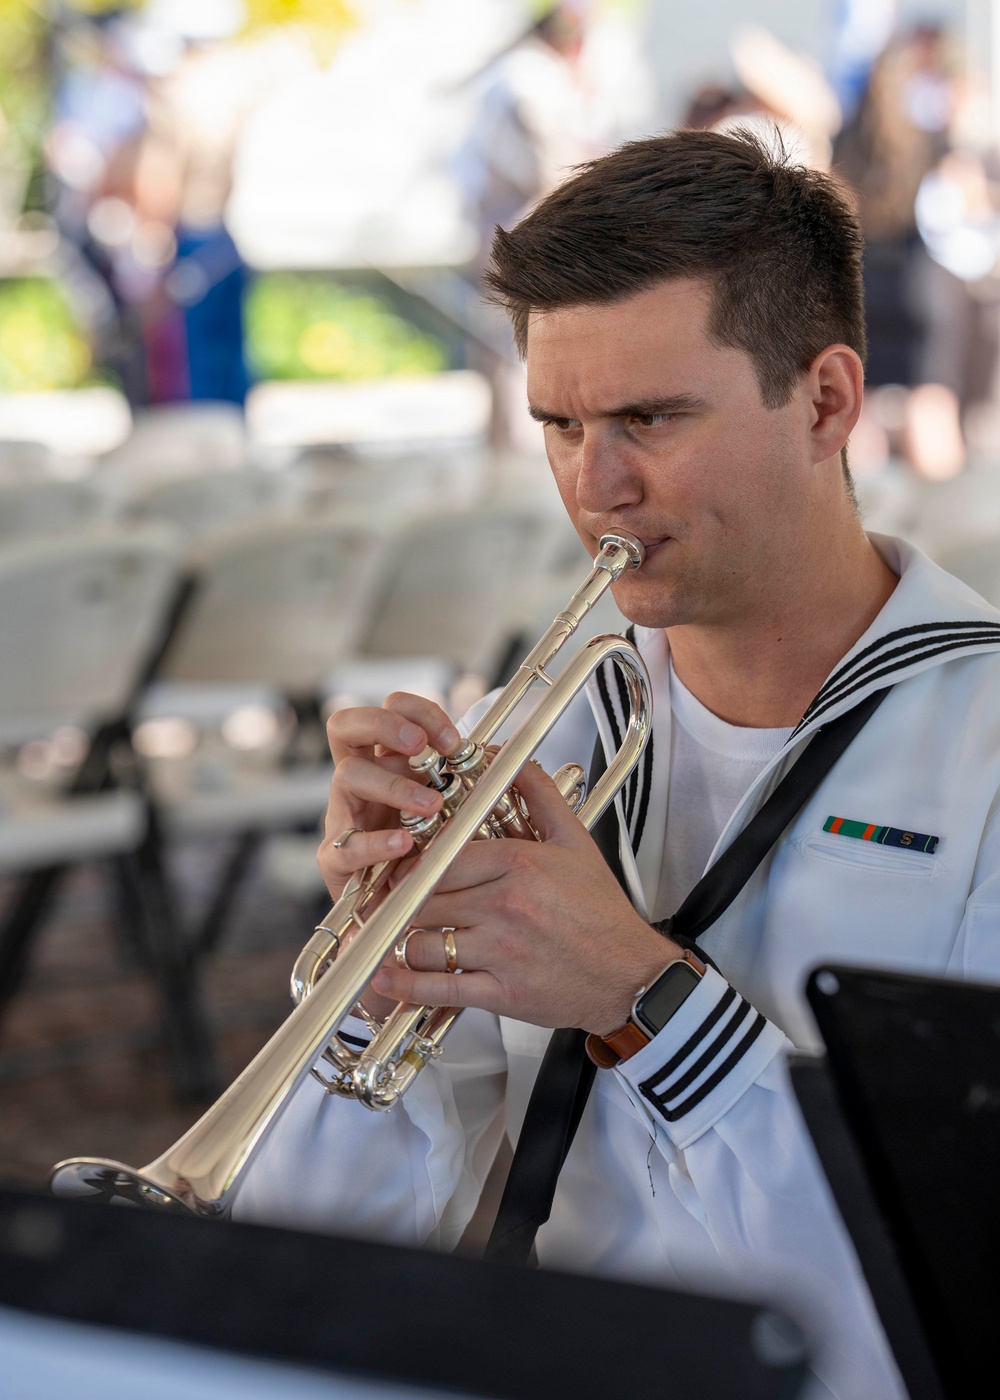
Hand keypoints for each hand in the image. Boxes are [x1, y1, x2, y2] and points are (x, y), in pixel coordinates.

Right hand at [319, 691, 461, 899]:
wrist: (409, 910)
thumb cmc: (432, 850)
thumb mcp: (451, 806)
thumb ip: (461, 780)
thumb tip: (494, 754)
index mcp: (386, 760)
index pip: (388, 709)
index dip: (418, 712)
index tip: (453, 740)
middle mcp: (359, 780)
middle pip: (345, 726)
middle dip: (384, 725)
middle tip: (420, 747)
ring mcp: (342, 815)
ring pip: (347, 776)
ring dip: (394, 786)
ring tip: (431, 806)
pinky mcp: (336, 859)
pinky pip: (346, 843)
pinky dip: (376, 842)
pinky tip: (404, 843)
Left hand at [370, 759, 680, 1035]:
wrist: (632, 975)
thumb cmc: (602, 912)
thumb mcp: (576, 841)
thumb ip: (538, 794)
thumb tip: (505, 756)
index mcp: (518, 864)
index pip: (441, 856)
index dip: (414, 863)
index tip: (404, 867)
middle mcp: (505, 906)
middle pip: (424, 897)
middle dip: (401, 900)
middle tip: (388, 899)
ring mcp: (500, 952)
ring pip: (422, 941)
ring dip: (402, 940)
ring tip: (394, 934)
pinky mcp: (500, 993)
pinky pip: (438, 988)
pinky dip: (405, 984)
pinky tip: (384, 976)